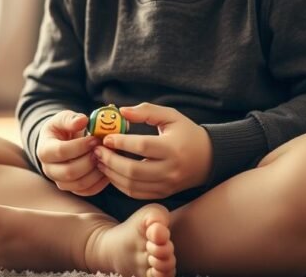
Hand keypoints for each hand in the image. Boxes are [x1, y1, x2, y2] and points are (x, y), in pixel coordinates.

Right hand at [36, 110, 109, 196]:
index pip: (61, 151)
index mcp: (45, 150)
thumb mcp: (63, 118)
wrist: (61, 142)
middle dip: (89, 161)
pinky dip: (100, 182)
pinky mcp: (72, 188)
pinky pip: (87, 191)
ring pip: (79, 184)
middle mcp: (49, 169)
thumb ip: (71, 119)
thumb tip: (82, 120)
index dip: (80, 146)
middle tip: (101, 150)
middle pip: (69, 172)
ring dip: (95, 172)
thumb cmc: (62, 129)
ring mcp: (60, 181)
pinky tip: (107, 169)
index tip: (94, 139)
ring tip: (105, 159)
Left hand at [93, 102, 212, 199]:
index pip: (142, 147)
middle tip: (97, 151)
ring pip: (132, 185)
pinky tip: (111, 173)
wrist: (208, 158)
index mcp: (173, 148)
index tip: (105, 138)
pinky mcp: (163, 193)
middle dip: (110, 161)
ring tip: (100, 161)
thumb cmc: (187, 133)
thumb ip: (146, 111)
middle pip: (133, 170)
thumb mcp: (171, 116)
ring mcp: (167, 185)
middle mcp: (170, 170)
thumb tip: (121, 111)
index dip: (121, 143)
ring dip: (112, 174)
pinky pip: (136, 193)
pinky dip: (120, 185)